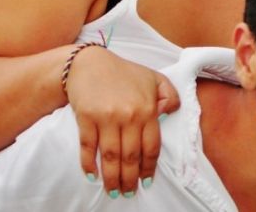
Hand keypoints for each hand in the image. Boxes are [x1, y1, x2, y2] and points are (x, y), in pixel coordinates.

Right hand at [65, 46, 179, 197]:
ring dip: (112, 178)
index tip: (146, 181)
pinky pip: (88, 146)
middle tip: (129, 193)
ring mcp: (106, 117)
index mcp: (148, 108)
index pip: (152, 146)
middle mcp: (129, 115)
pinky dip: (89, 163)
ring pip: (111, 156)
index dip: (149, 167)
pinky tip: (93, 176)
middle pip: (130, 156)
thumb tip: (169, 113)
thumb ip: (170, 95)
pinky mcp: (86, 118)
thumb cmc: (124, 72)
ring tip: (113, 191)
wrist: (90, 63)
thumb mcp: (155, 78)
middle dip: (130, 178)